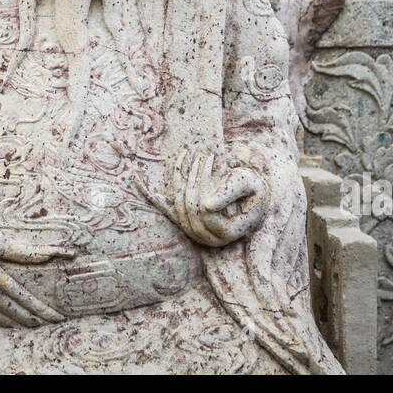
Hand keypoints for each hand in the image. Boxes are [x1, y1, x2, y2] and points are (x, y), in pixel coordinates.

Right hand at [0, 218, 73, 327]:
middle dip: (35, 320)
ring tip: (32, 324)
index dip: (44, 311)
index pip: (27, 301)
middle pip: (16, 315)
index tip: (58, 318)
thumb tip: (53, 253)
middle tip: (50, 322)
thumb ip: (25, 252)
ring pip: (0, 321)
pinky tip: (5, 322)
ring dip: (18, 324)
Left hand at [140, 152, 269, 246]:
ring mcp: (196, 233)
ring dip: (179, 179)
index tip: (210, 157)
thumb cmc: (254, 188)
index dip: (205, 183)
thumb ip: (231, 193)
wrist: (253, 196)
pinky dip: (151, 196)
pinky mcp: (187, 224)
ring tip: (186, 154)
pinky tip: (138, 181)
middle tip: (198, 154)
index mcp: (228, 232)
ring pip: (178, 208)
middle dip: (192, 177)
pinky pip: (167, 211)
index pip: (206, 210)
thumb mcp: (249, 185)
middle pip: (190, 209)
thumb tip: (207, 205)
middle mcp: (209, 238)